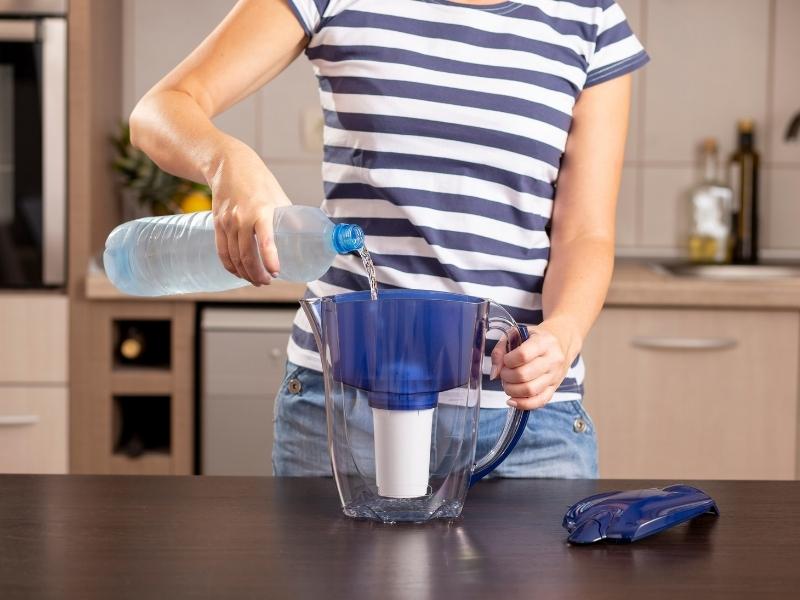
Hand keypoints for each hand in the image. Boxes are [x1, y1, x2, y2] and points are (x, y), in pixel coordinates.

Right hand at [207, 139, 290, 284]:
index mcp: (261, 210)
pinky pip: (222, 251)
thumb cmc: (259, 181)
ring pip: (234, 257)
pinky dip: (230, 266)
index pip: (265, 240)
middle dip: (257, 274)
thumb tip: (307, 237)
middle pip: (247, 255)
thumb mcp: (280, 197)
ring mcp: (227, 222)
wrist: (229, 165)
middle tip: (268, 281)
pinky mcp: (217, 224)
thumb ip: (290, 218)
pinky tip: (238, 273)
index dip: (270, 259)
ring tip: (257, 280)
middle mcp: (241, 218)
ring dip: (245, 274)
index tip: (276, 272)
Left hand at [490, 318, 581, 409]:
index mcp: (544, 342)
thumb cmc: (533, 339)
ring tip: (508, 384)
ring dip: (512, 390)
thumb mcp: (515, 334)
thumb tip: (494, 374)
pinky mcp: (554, 388)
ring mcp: (555, 376)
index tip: (505, 360)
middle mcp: (553, 359)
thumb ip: (500, 351)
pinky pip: (539, 401)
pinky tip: (512, 400)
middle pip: (524, 375)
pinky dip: (522, 404)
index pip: (523, 355)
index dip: (508, 361)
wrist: (559, 344)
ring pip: (530, 391)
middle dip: (507, 377)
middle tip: (504, 373)